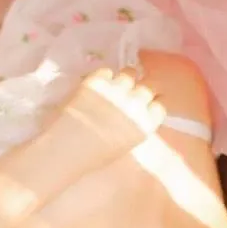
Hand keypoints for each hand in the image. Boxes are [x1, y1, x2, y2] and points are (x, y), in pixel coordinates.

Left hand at [41, 68, 166, 175]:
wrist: (67, 149)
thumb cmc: (94, 157)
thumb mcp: (124, 146)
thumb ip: (133, 128)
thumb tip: (132, 117)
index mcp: (144, 124)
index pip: (159, 107)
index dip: (152, 105)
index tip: (146, 105)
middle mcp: (135, 104)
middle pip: (149, 86)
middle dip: (142, 89)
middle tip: (131, 93)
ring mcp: (116, 90)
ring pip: (130, 73)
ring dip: (125, 78)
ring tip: (115, 84)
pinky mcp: (97, 81)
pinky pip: (107, 71)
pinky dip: (104, 76)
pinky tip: (98, 84)